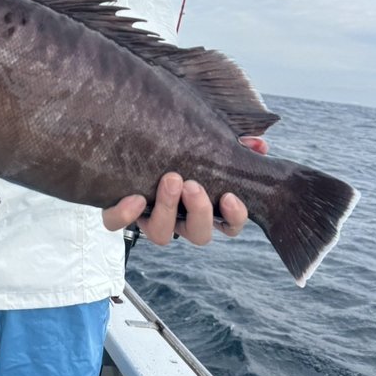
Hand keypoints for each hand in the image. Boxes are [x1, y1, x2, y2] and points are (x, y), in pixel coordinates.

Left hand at [101, 136, 268, 245]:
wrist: (125, 140)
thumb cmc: (176, 146)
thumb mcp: (206, 141)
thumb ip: (234, 143)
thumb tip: (259, 144)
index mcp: (204, 205)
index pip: (229, 225)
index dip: (234, 217)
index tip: (230, 197)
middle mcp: (180, 218)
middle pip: (199, 234)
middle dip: (199, 211)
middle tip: (192, 185)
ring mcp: (150, 217)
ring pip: (162, 234)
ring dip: (168, 209)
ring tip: (170, 179)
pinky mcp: (118, 212)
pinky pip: (116, 223)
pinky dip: (124, 215)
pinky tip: (134, 197)